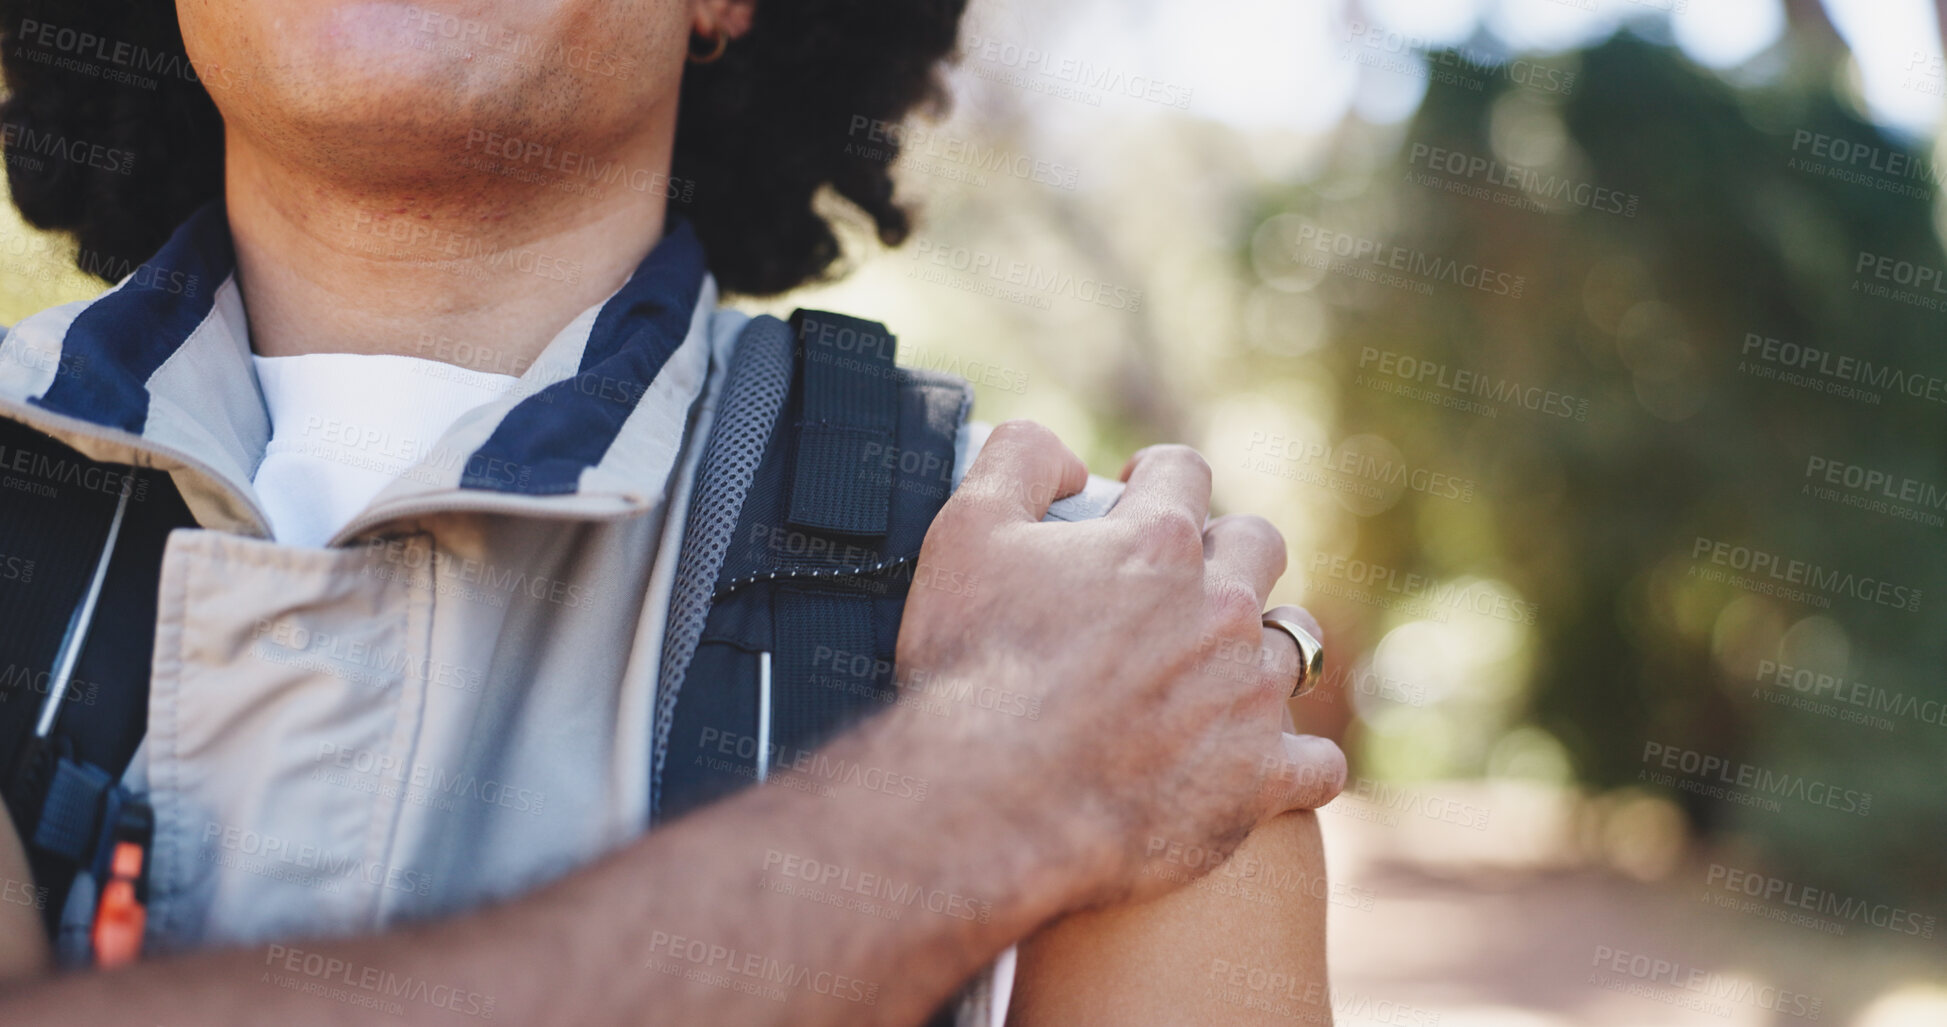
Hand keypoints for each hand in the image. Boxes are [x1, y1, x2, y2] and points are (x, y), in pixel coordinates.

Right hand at [892, 421, 1345, 910]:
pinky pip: (1317, 763)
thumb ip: (1019, 459)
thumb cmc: (972, 667)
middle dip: (1226, 550)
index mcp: (1158, 541)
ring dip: (1259, 649)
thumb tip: (1069, 458)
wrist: (991, 802)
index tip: (1136, 497)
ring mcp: (1247, 695)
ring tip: (1221, 672)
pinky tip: (1272, 763)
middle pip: (1259, 547)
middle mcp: (1221, 608)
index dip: (1156, 477)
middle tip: (1182, 583)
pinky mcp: (1257, 779)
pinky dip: (1298, 761)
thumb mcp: (965, 529)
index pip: (1184, 472)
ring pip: (1294, 646)